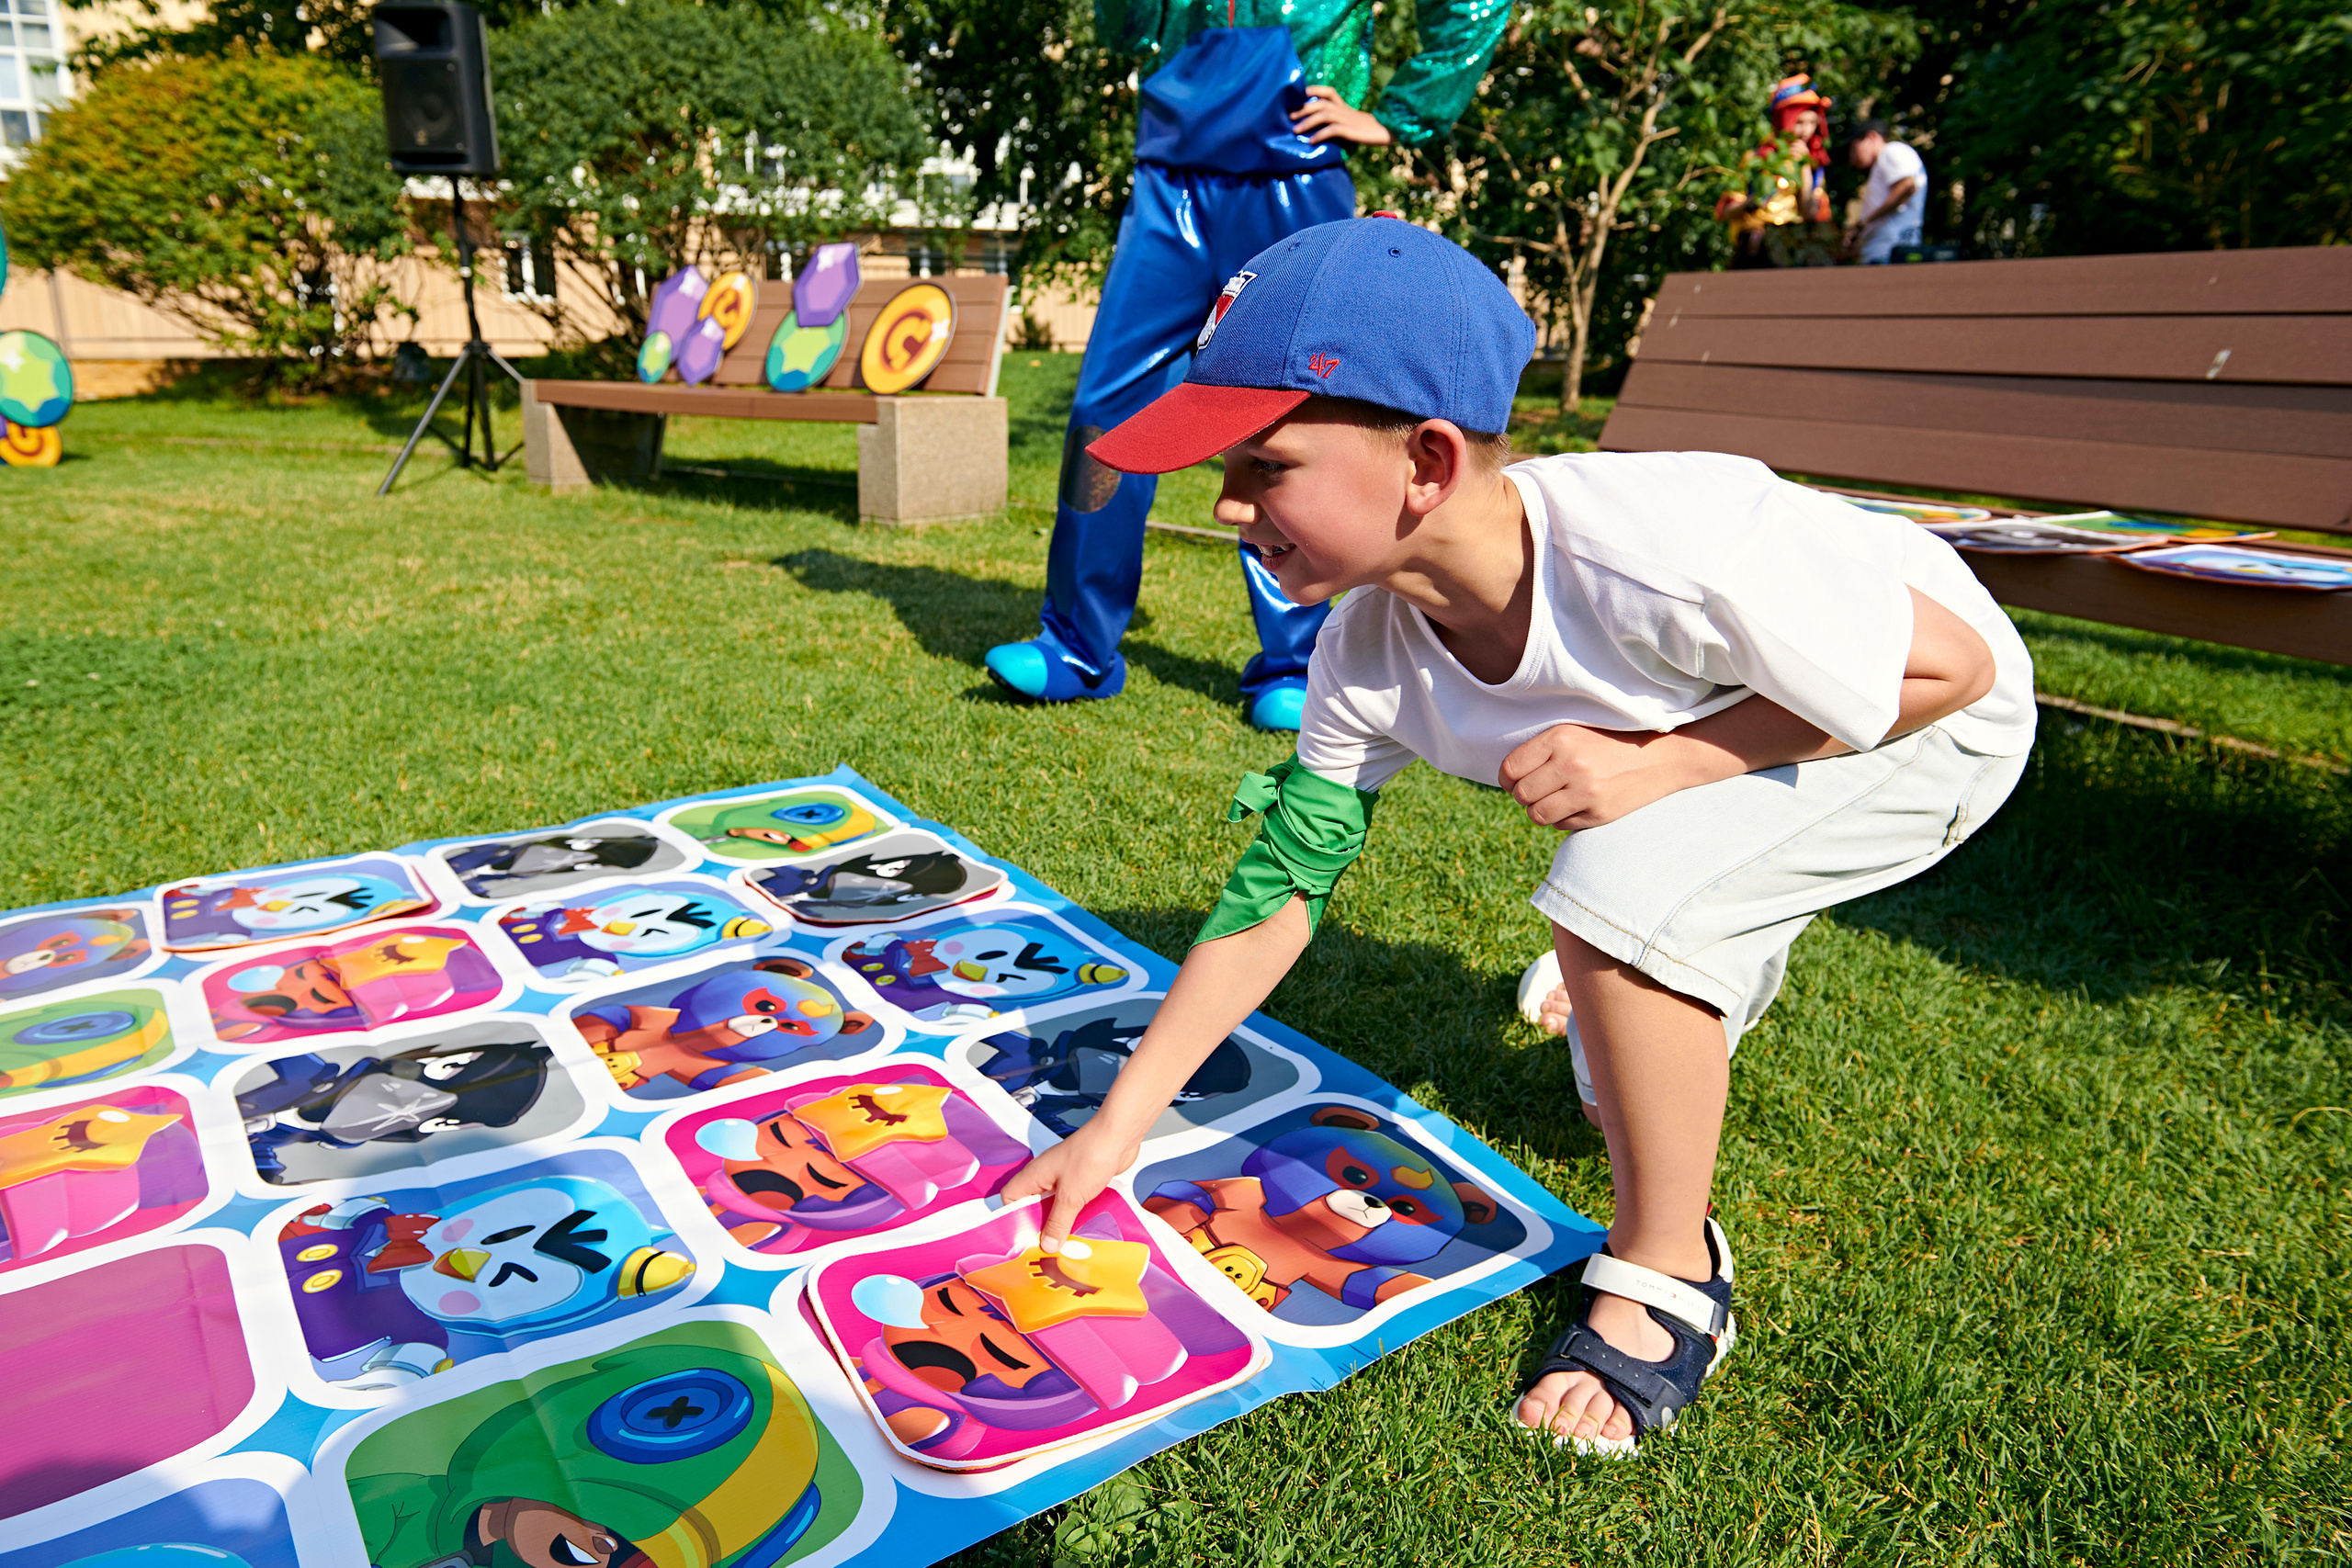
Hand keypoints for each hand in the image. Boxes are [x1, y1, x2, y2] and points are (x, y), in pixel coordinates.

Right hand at [997, 1121, 1143, 1251]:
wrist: (1119, 1136)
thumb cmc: (1091, 1155)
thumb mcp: (1071, 1196)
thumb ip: (1058, 1222)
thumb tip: (1047, 1244)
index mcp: (1034, 1175)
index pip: (1010, 1198)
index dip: (1013, 1218)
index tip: (1023, 1238)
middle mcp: (1046, 1176)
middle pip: (1033, 1205)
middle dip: (1040, 1225)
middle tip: (1047, 1246)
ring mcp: (1064, 1177)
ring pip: (1054, 1205)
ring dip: (1061, 1221)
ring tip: (1068, 1240)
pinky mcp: (1081, 1180)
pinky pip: (1072, 1201)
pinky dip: (1076, 1214)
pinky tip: (1084, 1225)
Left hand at [1290, 85, 1392, 146]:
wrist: (1386, 132)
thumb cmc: (1365, 130)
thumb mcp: (1349, 120)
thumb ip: (1335, 120)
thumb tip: (1315, 127)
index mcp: (1343, 105)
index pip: (1327, 91)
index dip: (1312, 91)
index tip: (1296, 97)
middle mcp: (1343, 109)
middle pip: (1320, 103)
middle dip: (1303, 109)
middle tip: (1289, 117)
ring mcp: (1347, 119)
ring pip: (1324, 114)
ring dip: (1307, 122)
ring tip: (1295, 130)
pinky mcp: (1350, 131)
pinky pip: (1332, 130)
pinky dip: (1320, 135)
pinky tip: (1311, 142)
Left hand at [1499, 724, 1708, 829]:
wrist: (1661, 756)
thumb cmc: (1611, 742)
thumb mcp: (1577, 732)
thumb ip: (1544, 749)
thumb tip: (1509, 777)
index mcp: (1560, 738)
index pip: (1510, 768)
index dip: (1507, 778)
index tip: (1514, 779)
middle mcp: (1570, 764)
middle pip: (1521, 794)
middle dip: (1524, 795)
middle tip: (1537, 790)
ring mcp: (1585, 792)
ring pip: (1537, 814)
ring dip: (1540, 810)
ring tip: (1553, 799)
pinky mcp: (1598, 814)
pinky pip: (1561, 825)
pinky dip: (1562, 819)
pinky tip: (1576, 804)